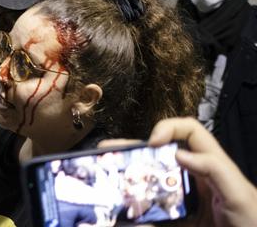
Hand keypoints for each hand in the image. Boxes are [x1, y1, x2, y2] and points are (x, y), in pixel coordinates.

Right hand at [99, 117, 256, 226]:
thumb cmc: (251, 221)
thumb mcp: (239, 194)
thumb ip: (215, 171)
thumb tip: (180, 155)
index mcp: (209, 165)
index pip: (189, 132)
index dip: (168, 128)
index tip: (152, 143)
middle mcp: (191, 179)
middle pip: (157, 156)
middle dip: (130, 150)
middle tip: (106, 152)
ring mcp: (180, 201)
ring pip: (147, 184)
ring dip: (126, 181)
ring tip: (104, 179)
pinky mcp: (174, 220)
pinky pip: (149, 215)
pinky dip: (133, 216)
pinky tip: (120, 217)